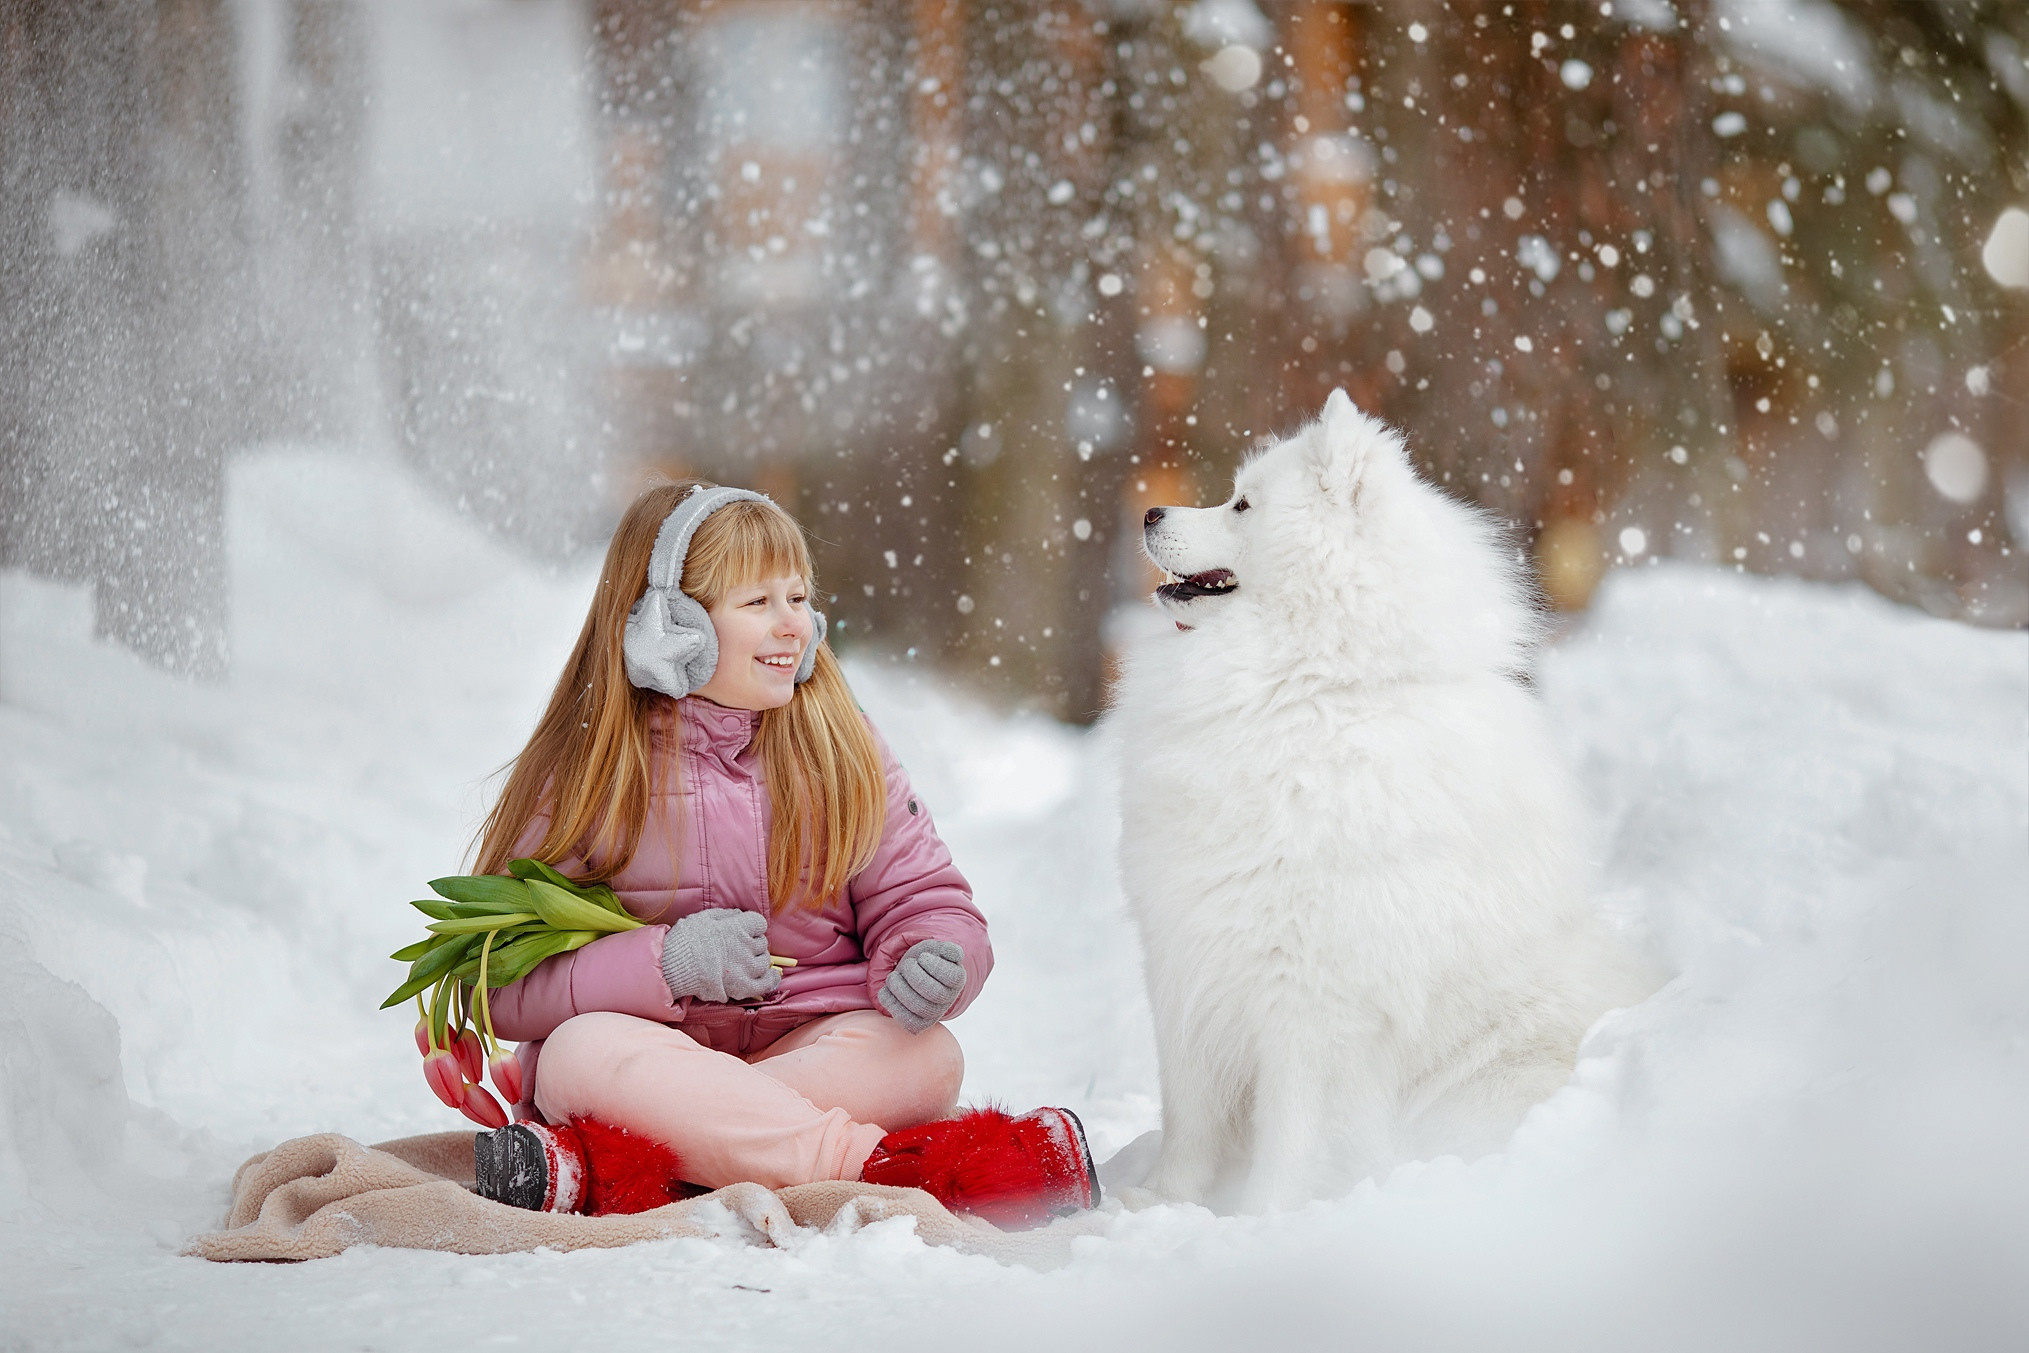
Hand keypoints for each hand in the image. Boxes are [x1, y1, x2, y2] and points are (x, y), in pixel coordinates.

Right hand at [660, 908, 779, 1002]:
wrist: (674, 966)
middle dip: (753, 945)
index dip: (753, 927)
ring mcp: (746, 967)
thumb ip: (726, 915)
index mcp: (738, 927)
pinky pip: (766, 984)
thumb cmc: (686, 939)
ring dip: (758, 961)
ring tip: (745, 963)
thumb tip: (739, 914)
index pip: (759, 923)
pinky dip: (771, 980)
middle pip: (761, 943)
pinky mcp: (742, 986)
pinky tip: (771, 976)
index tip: (744, 931)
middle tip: (739, 950)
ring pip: (764, 962)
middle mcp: (746, 945)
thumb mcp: (704, 917)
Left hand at [877, 939, 965, 1033]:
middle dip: (914, 975)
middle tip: (907, 965)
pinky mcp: (917, 1024)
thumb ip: (947, 949)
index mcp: (957, 979)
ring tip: (894, 976)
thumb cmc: (924, 959)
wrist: (914, 974)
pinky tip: (888, 989)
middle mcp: (948, 999)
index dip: (934, 966)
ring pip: (919, 1007)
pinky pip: (907, 1021)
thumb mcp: (935, 948)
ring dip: (900, 988)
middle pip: (935, 993)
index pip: (952, 977)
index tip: (922, 957)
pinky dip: (892, 1003)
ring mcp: (933, 1014)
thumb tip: (955, 954)